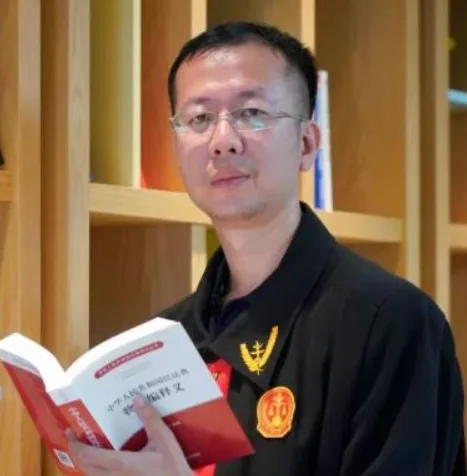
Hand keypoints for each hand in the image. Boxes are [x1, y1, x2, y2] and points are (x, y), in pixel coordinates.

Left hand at [66, 394, 192, 474]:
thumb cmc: (172, 466)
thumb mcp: (164, 439)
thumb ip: (150, 419)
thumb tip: (136, 398)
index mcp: (121, 463)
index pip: (88, 456)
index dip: (75, 444)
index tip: (70, 431)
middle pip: (84, 467)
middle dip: (76, 452)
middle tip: (75, 436)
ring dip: (85, 463)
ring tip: (87, 448)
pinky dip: (96, 471)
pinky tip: (104, 462)